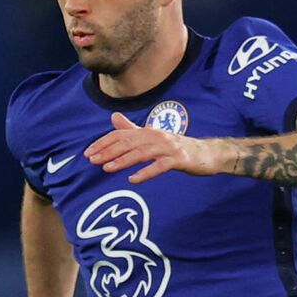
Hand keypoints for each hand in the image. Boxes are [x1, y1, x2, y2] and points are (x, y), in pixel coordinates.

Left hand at [86, 110, 231, 183]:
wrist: (207, 154)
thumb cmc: (178, 147)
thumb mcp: (153, 137)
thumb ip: (132, 129)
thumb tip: (113, 117)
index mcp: (148, 131)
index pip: (121, 135)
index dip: (104, 143)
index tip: (88, 153)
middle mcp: (156, 136)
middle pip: (128, 143)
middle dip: (108, 151)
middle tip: (92, 160)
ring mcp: (168, 148)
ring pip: (141, 153)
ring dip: (123, 160)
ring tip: (107, 168)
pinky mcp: (179, 160)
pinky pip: (160, 166)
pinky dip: (146, 172)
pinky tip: (133, 179)